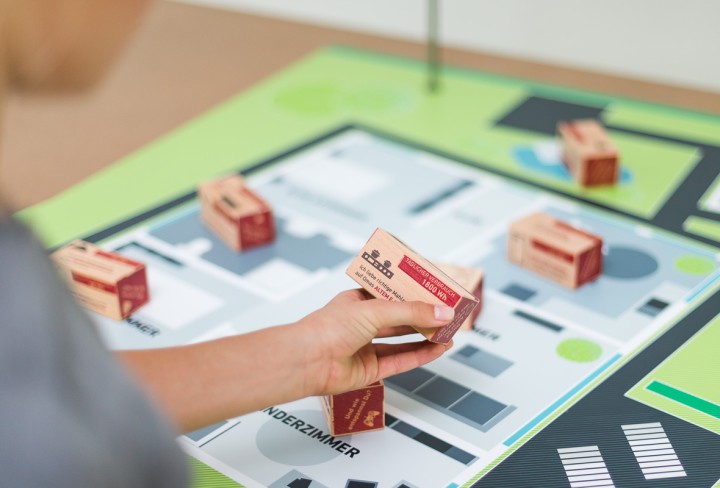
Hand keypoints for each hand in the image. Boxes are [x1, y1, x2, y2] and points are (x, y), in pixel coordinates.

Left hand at [298, 289, 454, 396]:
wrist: (307, 361)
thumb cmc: (327, 328)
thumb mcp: (375, 310)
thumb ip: (411, 312)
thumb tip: (442, 313)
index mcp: (358, 301)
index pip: (392, 294)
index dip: (414, 293)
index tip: (435, 292)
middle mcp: (361, 323)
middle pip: (400, 318)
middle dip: (424, 317)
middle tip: (448, 314)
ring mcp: (365, 347)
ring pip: (402, 341)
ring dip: (425, 337)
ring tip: (448, 332)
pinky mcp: (369, 370)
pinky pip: (400, 361)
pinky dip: (420, 356)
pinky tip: (437, 349)